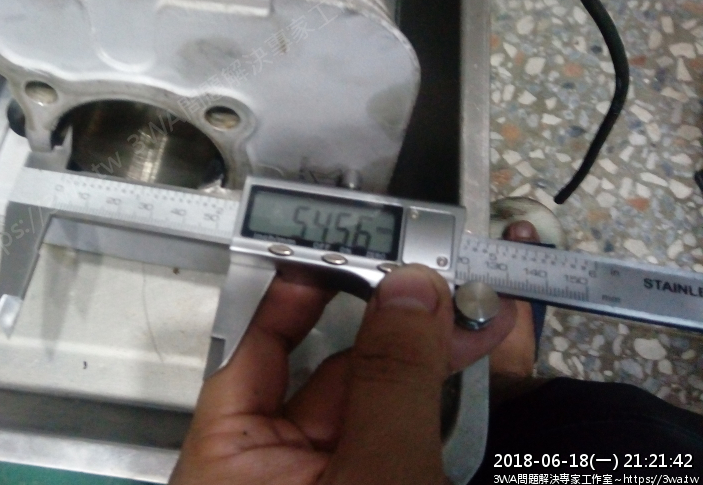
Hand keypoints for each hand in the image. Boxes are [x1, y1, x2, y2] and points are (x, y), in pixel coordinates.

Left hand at [170, 264, 516, 484]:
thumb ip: (394, 381)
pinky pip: (409, 444)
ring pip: (379, 409)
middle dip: (389, 329)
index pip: (252, 354)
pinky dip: (445, 410)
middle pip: (328, 376)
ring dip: (428, 365)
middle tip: (439, 282)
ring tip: (477, 318)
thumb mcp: (374, 477)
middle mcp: (272, 476)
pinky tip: (483, 370)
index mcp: (228, 464)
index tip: (335, 250)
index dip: (292, 295)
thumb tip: (412, 290)